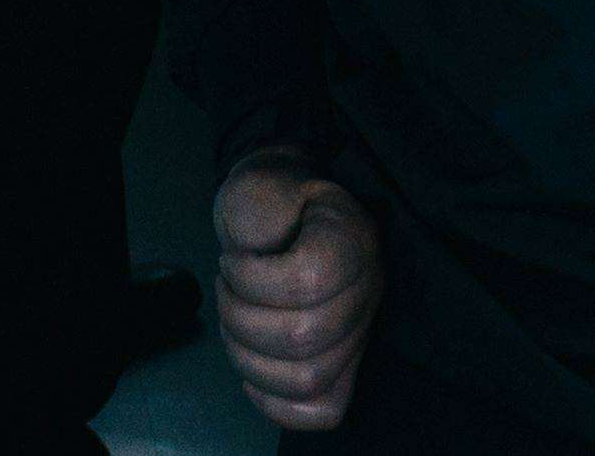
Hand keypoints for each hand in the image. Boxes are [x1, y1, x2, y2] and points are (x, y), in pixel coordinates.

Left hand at [210, 150, 380, 431]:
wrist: (285, 212)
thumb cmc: (269, 200)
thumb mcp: (256, 185)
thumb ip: (258, 208)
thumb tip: (258, 248)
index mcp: (352, 240)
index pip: (306, 281)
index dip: (252, 280)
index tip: (231, 261)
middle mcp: (368, 290)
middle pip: (302, 337)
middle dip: (240, 317)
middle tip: (225, 290)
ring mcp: (360, 333)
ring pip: (307, 379)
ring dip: (247, 357)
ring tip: (233, 321)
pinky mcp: (346, 366)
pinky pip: (322, 410)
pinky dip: (275, 401)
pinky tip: (252, 369)